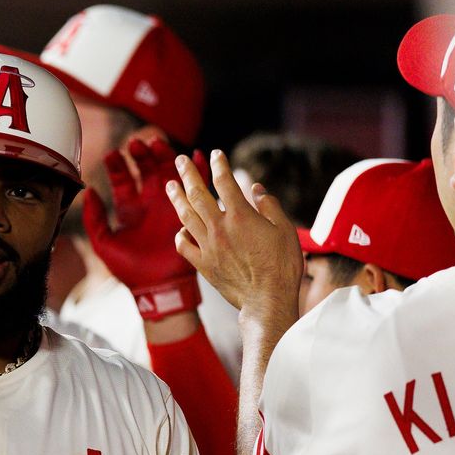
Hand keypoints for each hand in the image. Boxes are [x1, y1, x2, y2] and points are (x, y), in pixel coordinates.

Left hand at [85, 139, 208, 320]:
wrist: (156, 288)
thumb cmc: (129, 269)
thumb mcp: (104, 244)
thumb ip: (94, 219)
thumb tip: (88, 192)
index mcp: (129, 208)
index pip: (123, 179)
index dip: (118, 166)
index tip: (113, 154)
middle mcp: (149, 203)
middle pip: (146, 170)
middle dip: (141, 154)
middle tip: (136, 143)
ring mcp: (169, 205)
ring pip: (168, 172)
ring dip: (164, 156)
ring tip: (158, 144)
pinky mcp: (188, 211)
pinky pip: (196, 187)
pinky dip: (199, 171)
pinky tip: (196, 155)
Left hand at [166, 149, 301, 322]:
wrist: (267, 300)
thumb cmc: (282, 265)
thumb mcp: (284, 230)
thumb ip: (269, 206)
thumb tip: (256, 189)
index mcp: (240, 215)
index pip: (224, 181)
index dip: (218, 165)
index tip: (214, 154)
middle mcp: (219, 228)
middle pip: (197, 194)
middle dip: (187, 173)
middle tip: (178, 160)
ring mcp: (208, 246)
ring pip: (185, 216)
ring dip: (176, 198)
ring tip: (169, 185)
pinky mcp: (203, 265)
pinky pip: (183, 245)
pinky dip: (180, 234)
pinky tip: (181, 228)